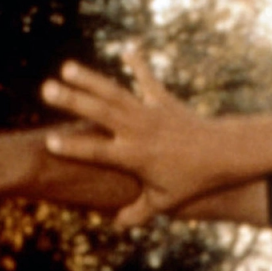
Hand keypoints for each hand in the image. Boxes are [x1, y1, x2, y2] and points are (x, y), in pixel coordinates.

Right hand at [39, 51, 212, 226]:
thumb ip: (139, 212)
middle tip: (46, 89)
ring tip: (67, 67)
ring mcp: (150, 112)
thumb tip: (117, 222)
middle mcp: (138, 130)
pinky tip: (128, 48)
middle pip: (101, 113)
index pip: (98, 152)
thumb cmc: (193, 180)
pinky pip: (148, 80)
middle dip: (73, 100)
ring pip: (116, 92)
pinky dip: (138, 65)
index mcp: (134, 156)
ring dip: (91, 79)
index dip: (74, 147)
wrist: (225, 153)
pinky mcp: (163, 100)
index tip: (49, 141)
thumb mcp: (165, 201)